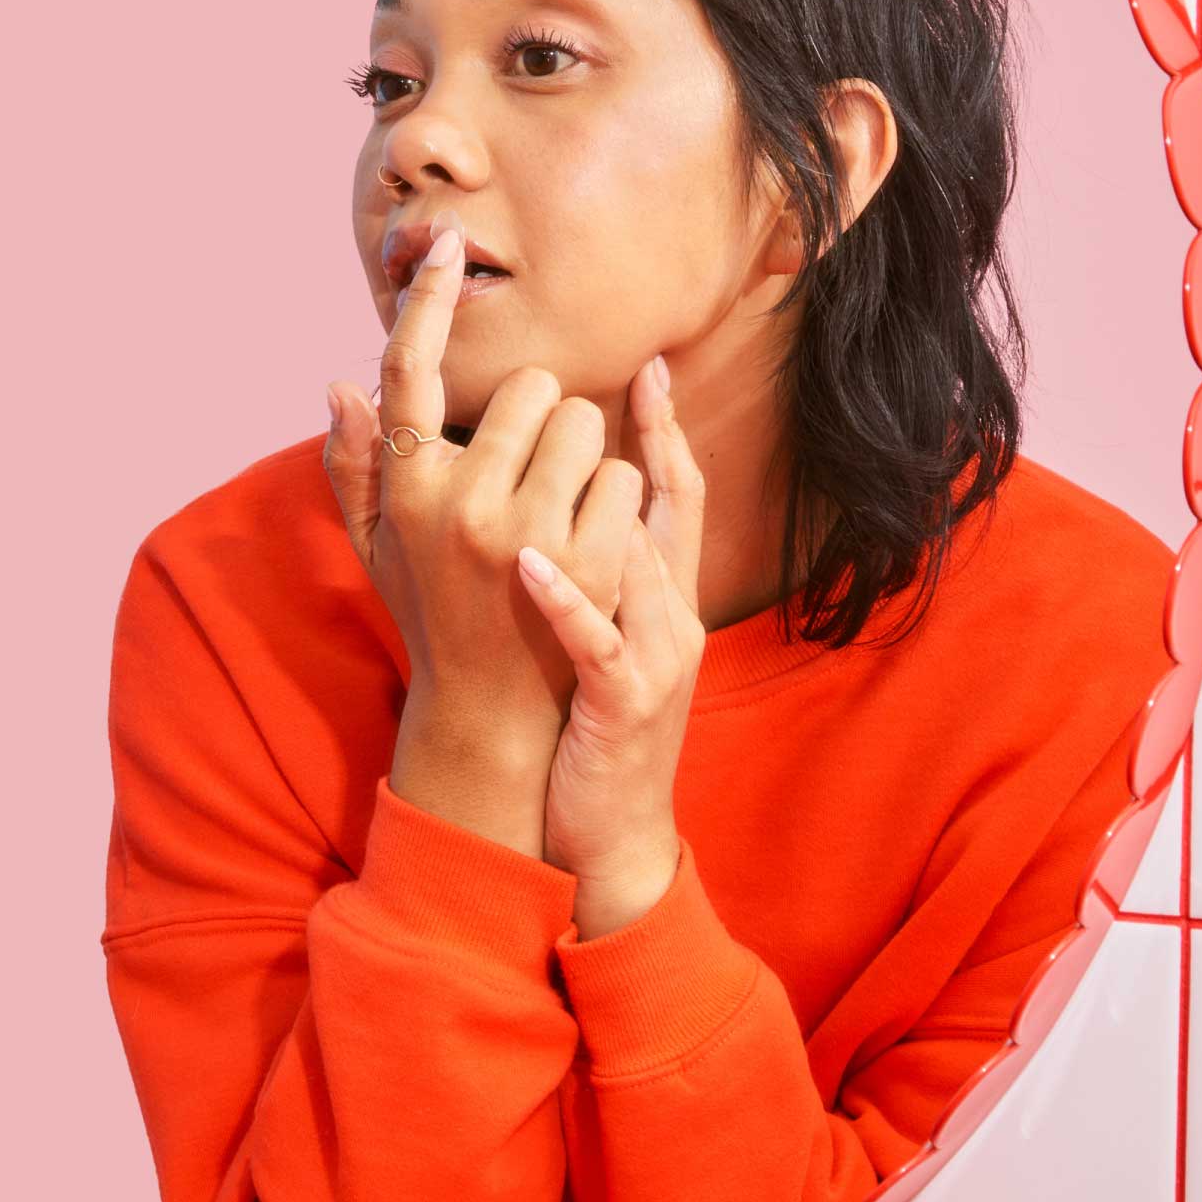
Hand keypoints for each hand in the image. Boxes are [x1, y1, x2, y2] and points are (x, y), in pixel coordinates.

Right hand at [323, 208, 643, 849]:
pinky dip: (619, 498)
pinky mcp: (585, 563)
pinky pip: (625, 474)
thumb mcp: (379, 547)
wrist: (493, 717)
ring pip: (585, 423)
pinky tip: (595, 540)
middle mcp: (458, 502)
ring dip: (585, 455)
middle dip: (542, 416)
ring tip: (564, 510)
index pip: (409, 368)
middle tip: (533, 471)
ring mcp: (525, 532)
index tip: (446, 246)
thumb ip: (356, 466)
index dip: (426, 300)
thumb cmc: (435, 614)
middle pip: (530, 386)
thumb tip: (339, 383)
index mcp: (406, 487)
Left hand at [514, 357, 706, 933]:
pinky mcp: (623, 706)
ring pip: (641, 564)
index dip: (664, 432)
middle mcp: (672, 617)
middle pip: (668, 513)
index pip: (672, 497)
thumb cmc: (586, 727)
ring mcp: (655, 659)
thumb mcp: (594, 635)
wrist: (610, 834)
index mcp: (662, 597)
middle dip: (645, 442)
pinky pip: (597, 642)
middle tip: (606, 378)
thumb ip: (585, 563)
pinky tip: (529, 563)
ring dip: (601, 507)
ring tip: (561, 440)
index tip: (648, 366)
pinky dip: (566, 601)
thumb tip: (561, 495)